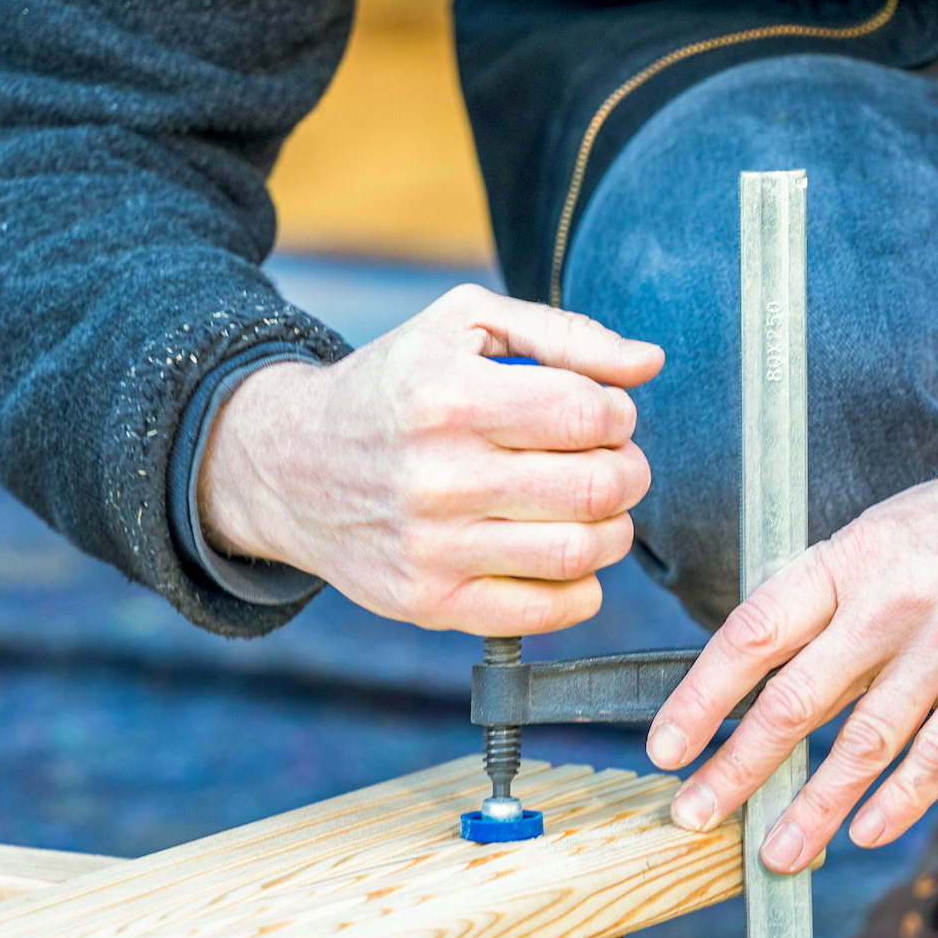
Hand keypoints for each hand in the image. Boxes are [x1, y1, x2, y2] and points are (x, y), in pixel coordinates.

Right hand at [199, 285, 662, 635]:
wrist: (289, 465)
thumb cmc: (394, 386)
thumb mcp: (464, 325)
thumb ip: (565, 334)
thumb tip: (648, 364)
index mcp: (448, 396)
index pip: (589, 416)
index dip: (619, 415)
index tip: (604, 416)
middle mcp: (437, 476)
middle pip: (595, 488)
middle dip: (629, 472)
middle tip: (613, 463)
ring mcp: (431, 547)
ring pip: (580, 552)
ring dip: (613, 530)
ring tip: (594, 509)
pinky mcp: (428, 601)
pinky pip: (546, 612)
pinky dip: (580, 588)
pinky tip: (563, 556)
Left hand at [645, 379, 937, 870]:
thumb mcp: (888, 531)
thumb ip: (833, 597)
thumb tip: (773, 665)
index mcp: (848, 558)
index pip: (752, 633)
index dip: (702, 697)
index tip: (667, 747)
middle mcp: (889, 602)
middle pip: (793, 701)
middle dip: (737, 769)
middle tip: (695, 818)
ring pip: (862, 742)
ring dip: (811, 807)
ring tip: (776, 854)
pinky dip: (898, 801)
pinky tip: (864, 834)